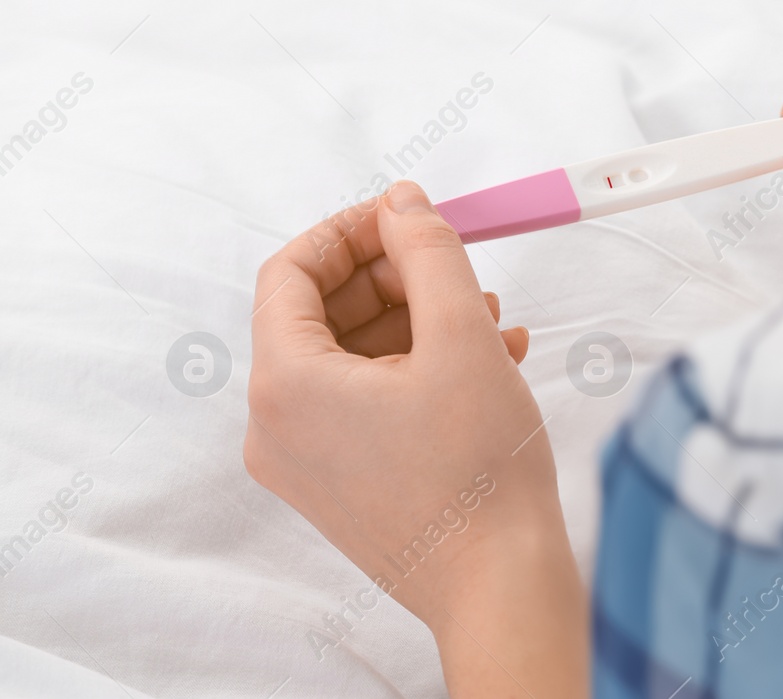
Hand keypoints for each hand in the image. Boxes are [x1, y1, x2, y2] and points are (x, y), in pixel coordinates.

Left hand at [246, 180, 585, 697]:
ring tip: (491, 318)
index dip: (350, 230)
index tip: (407, 215)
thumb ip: (427, 251)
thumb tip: (402, 203)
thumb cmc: (479, 472)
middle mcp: (277, 426)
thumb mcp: (460, 335)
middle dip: (395, 278)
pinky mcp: (340, 484)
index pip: (290, 271)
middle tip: (458, 267)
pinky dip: (416, 369)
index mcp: (285, 384)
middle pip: (321, 313)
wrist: (499, 584)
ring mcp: (305, 461)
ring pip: (350, 357)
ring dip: (416, 322)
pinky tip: (488, 360)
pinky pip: (364, 401)